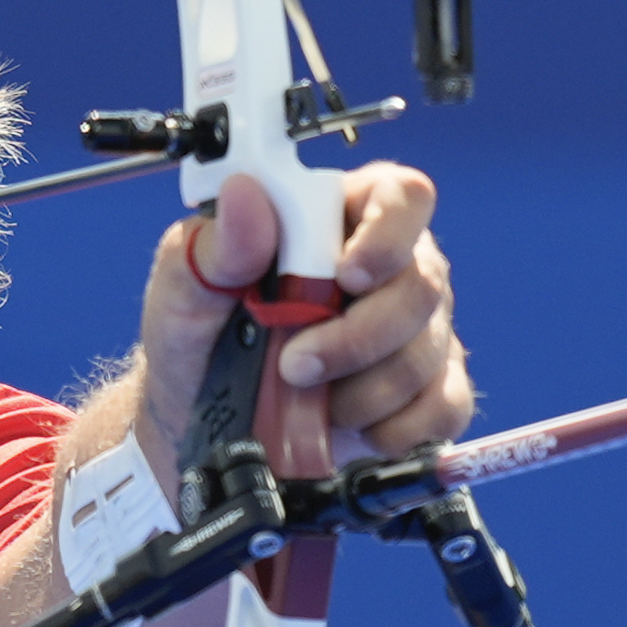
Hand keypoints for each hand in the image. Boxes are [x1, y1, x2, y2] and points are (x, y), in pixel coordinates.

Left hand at [133, 163, 471, 491]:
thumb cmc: (195, 338)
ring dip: (362, 392)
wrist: (198, 420)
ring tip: (307, 398)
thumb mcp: (183, 287)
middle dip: (356, 338)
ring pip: (427, 354)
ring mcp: (418, 331)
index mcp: (340, 219)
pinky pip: (442, 409)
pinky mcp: (428, 392)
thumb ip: (215, 245)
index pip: (401, 197)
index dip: (388, 234)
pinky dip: (392, 429)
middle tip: (295, 365)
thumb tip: (245, 197)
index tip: (346, 276)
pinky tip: (349, 427)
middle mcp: (392, 269)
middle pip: (421, 287)